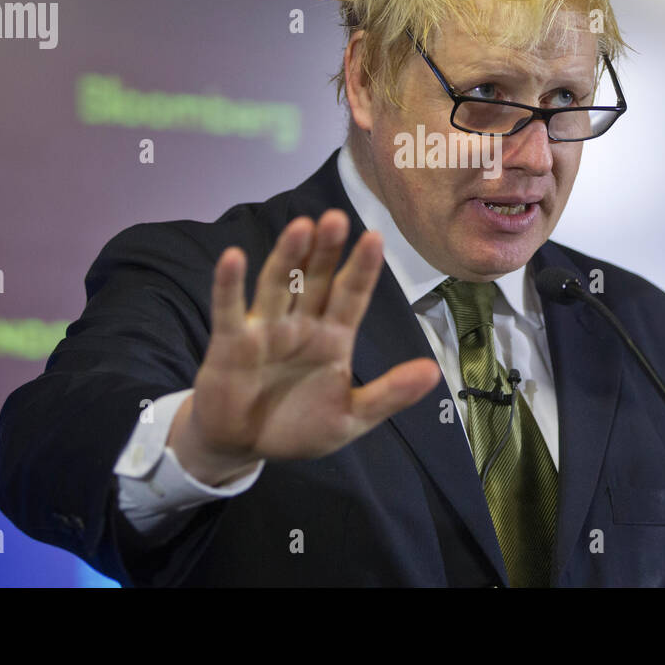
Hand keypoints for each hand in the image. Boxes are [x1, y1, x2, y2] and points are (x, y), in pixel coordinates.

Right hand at [168, 210, 440, 484]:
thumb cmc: (299, 427)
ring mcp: (265, 329)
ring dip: (287, 256)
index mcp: (333, 337)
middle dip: (326, 250)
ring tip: (301, 226)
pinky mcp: (230, 342)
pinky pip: (230, 309)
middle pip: (315, 280)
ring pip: (278, 285)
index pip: (352, 295)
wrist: (243, 446)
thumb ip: (389, 394)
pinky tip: (233, 257)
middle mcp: (301, 324)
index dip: (362, 268)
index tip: (376, 238)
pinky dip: (229, 284)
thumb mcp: (351, 417)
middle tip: (337, 219)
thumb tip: (435, 373)